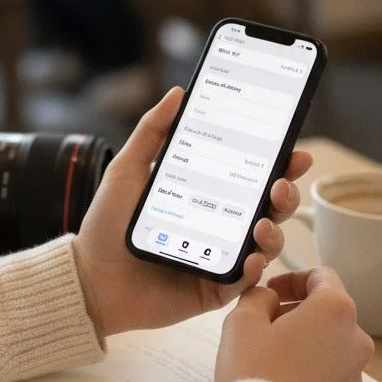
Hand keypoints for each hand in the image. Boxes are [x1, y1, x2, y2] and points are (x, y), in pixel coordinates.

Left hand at [73, 87, 311, 338]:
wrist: (88, 278)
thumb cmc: (106, 225)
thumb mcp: (127, 170)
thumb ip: (152, 131)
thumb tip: (178, 93)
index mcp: (206, 195)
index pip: (251, 176)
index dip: (277, 164)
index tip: (293, 150)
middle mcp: (220, 225)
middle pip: (269, 208)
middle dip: (285, 194)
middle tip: (281, 183)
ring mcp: (220, 258)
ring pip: (265, 244)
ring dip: (274, 231)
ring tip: (262, 223)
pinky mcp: (213, 289)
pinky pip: (243, 281)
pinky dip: (253, 270)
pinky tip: (251, 258)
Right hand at [215, 268, 373, 381]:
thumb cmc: (255, 372)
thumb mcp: (242, 321)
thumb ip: (258, 298)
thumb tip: (269, 300)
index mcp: (335, 310)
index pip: (322, 277)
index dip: (292, 279)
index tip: (270, 291)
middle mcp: (355, 340)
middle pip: (327, 313)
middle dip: (296, 312)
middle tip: (262, 323)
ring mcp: (355, 374)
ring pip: (329, 345)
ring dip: (303, 341)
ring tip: (268, 356)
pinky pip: (328, 374)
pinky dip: (308, 369)